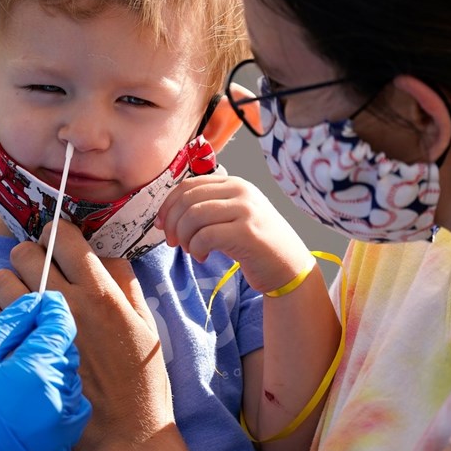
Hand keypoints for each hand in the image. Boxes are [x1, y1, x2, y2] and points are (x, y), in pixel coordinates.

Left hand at [0, 221, 201, 450]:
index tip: (57, 241)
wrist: (126, 430)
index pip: (63, 236)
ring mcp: (37, 329)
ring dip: (10, 283)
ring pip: (1, 280)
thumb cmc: (140, 376)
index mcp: (100, 291)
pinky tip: (16, 327)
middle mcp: (66, 304)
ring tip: (24, 297)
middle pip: (24, 252)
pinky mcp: (17, 355)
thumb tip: (102, 250)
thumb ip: (122, 279)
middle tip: (39, 271)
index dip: (56, 232)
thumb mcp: (143, 320)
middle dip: (29, 256)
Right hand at [0, 292, 90, 450]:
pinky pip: (71, 403)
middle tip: (24, 332)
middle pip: (67, 349)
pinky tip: (29, 391)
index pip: (60, 325)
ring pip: (70, 375)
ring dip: (52, 363)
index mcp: (36, 372)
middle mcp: (58, 398)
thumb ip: (8, 324)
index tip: (41, 301)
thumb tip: (32, 303)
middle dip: (49, 337)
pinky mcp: (60, 442)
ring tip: (21, 365)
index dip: (51, 308)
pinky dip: (56, 390)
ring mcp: (61, 424)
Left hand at [155, 173, 312, 292]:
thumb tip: (166, 214)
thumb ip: (207, 207)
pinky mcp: (246, 232)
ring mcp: (246, 210)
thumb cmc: (256, 244)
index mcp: (234, 183)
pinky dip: (196, 249)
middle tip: (173, 242)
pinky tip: (203, 257)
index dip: (167, 206)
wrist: (289, 268)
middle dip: (172, 223)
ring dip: (183, 237)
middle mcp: (241, 191)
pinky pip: (205, 236)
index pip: (187, 185)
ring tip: (190, 250)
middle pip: (187, 199)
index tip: (161, 225)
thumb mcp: (233, 216)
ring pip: (193, 217)